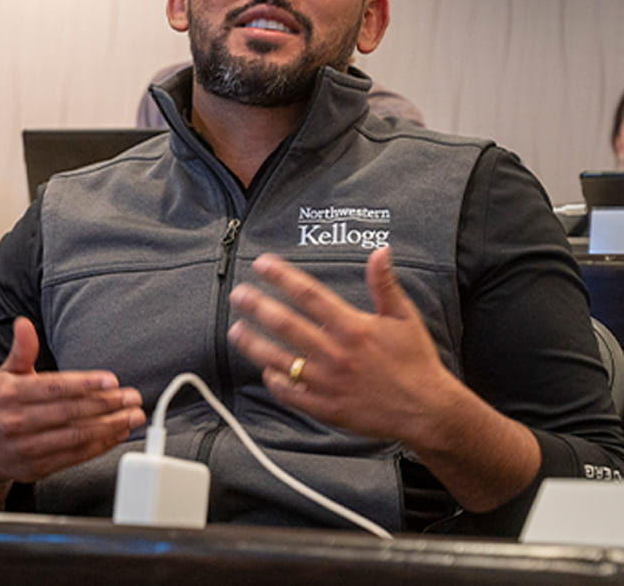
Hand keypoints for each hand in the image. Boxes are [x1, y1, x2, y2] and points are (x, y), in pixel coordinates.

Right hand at [0, 317, 145, 482]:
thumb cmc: (0, 406)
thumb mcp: (6, 374)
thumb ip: (22, 350)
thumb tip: (23, 324)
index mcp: (12, 394)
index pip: (54, 387)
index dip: (85, 384)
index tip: (111, 381)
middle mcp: (19, 421)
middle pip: (70, 412)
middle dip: (106, 404)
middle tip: (132, 397)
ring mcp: (29, 447)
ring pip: (76, 436)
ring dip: (110, 426)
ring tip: (132, 416)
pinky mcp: (40, 467)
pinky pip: (76, 456)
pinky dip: (100, 445)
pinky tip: (117, 434)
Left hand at [226, 248, 461, 444]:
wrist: (427, 410)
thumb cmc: (415, 361)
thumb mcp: (403, 317)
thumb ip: (384, 284)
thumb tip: (380, 251)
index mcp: (353, 327)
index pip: (308, 294)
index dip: (281, 277)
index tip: (262, 264)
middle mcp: (335, 353)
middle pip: (285, 324)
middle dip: (257, 306)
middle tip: (238, 294)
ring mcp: (327, 382)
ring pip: (279, 359)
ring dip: (253, 344)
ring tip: (235, 330)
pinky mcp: (325, 407)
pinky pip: (290, 392)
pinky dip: (274, 380)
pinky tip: (265, 370)